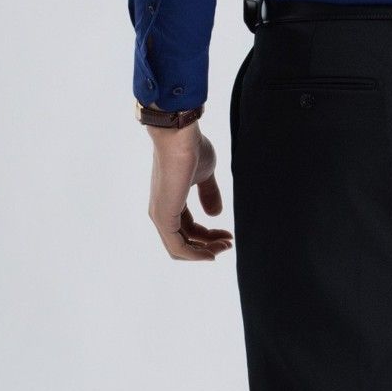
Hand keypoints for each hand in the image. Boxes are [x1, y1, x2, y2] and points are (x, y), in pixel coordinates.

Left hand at [147, 121, 232, 260]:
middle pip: (185, 242)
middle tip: (229, 243)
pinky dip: (195, 254)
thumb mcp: (205, 174)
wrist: (179, 136)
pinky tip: (212, 253)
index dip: (209, 236)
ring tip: (226, 245)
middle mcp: (162, 212)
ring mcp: (161, 216)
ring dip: (205, 251)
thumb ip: (209, 194)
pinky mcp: (164, 217)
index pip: (188, 229)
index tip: (229, 235)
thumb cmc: (190, 148)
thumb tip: (216, 214)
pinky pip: (178, 246)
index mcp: (171, 202)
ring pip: (181, 248)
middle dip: (209, 246)